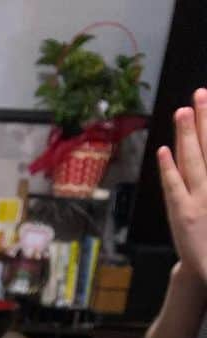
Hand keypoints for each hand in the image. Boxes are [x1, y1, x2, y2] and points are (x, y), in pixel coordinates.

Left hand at [158, 89, 206, 285]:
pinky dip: (169, 167)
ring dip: (188, 134)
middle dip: (205, 118)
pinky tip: (165, 150)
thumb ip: (205, 174)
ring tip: (183, 110)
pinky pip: (175, 186)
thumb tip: (203, 153)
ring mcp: (200, 200)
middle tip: (200, 93)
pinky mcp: (183, 215)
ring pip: (194, 160)